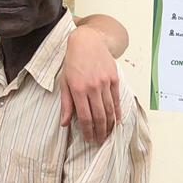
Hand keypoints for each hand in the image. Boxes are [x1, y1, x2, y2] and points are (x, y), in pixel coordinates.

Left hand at [58, 26, 121, 143]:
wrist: (87, 42)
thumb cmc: (73, 62)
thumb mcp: (64, 82)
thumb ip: (66, 104)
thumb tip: (65, 124)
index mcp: (78, 90)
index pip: (85, 117)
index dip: (88, 131)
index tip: (89, 139)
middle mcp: (92, 87)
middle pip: (99, 116)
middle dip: (100, 132)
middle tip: (100, 141)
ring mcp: (105, 83)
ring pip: (109, 110)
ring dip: (109, 125)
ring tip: (108, 135)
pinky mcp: (114, 79)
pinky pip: (117, 99)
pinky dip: (118, 112)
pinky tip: (117, 121)